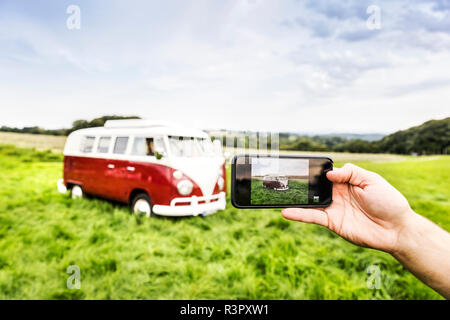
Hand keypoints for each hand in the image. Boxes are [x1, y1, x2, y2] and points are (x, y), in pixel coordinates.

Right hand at [282, 163, 412, 252]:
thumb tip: (329, 173)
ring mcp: (333, 208)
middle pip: (315, 186)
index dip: (315, 169)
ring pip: (310, 202)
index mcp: (347, 181)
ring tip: (278, 195)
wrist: (397, 229)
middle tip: (282, 179)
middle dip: (300, 183)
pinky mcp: (332, 222)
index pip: (326, 172)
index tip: (301, 165)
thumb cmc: (389, 201)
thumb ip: (351, 172)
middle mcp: (337, 193)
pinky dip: (299, 215)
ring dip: (295, 199)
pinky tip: (286, 212)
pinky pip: (313, 217)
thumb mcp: (372, 180)